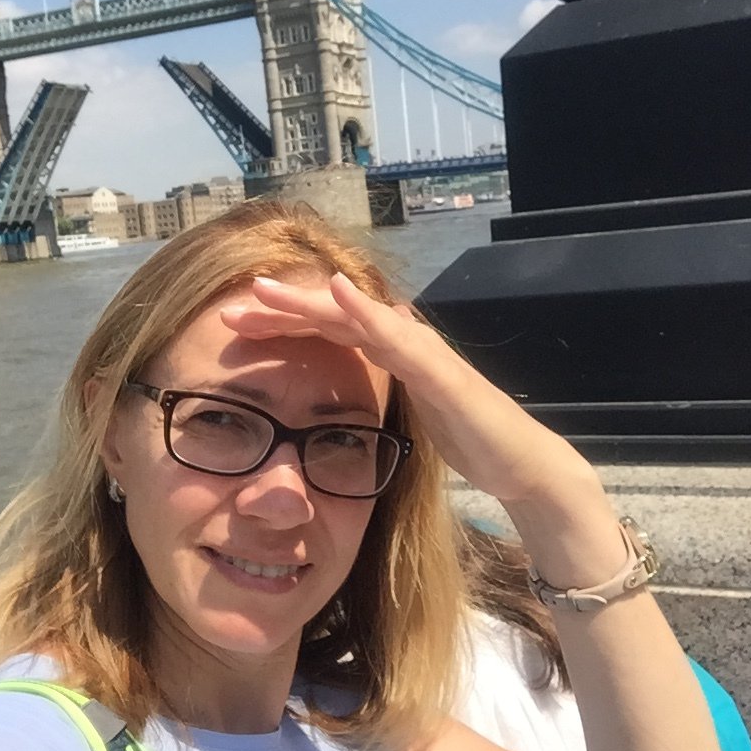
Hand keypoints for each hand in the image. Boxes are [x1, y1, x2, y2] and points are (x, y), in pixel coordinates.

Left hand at [219, 274, 589, 504]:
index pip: (325, 330)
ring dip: (307, 299)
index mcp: (389, 355)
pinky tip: (338, 294)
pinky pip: (396, 337)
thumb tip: (339, 397)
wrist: (520, 463)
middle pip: (330, 315)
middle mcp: (403, 341)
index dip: (281, 322)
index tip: (234, 324)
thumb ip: (376, 396)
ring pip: (355, 315)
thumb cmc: (465, 437)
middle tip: (230, 305)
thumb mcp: (404, 415)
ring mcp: (422, 351)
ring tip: (264, 287)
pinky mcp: (440, 370)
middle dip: (280, 307)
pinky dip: (365, 312)